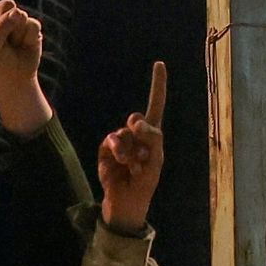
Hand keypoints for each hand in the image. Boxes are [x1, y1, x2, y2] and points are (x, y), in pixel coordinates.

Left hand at [0, 0, 51, 136]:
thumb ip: (2, 28)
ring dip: (17, 32)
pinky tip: (25, 46)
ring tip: (13, 46)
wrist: (15, 79)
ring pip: (21, 14)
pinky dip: (29, 37)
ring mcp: (16, 20)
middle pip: (7, 3)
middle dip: (7, 21)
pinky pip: (32, 24)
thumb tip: (20, 13)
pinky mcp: (30, 27)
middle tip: (4, 41)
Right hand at [96, 62, 167, 231]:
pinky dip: (118, 151)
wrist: (125, 201)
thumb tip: (135, 121)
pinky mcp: (106, 148)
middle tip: (143, 153)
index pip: (156, 105)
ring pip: (124, 132)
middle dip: (141, 132)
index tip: (160, 63)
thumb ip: (152, 138)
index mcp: (153, 135)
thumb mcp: (155, 161)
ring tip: (132, 166)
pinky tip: (122, 164)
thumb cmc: (145, 183)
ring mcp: (120, 141)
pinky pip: (112, 140)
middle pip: (138, 117)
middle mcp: (136, 134)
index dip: (158, 85)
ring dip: (130, 150)